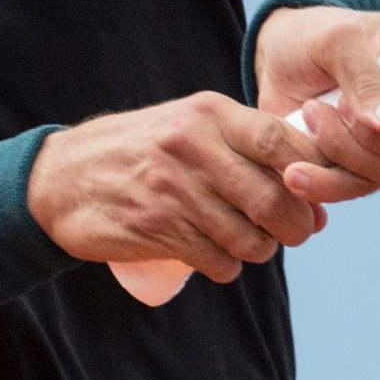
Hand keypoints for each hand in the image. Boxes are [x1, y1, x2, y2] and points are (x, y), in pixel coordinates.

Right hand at [24, 92, 331, 284]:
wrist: (63, 178)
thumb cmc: (142, 151)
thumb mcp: (189, 125)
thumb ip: (246, 148)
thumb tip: (315, 200)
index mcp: (208, 113)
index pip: (280, 138)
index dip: (311, 171)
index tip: (316, 190)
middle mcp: (193, 147)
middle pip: (273, 197)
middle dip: (296, 225)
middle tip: (293, 231)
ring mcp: (174, 190)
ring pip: (251, 238)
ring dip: (261, 249)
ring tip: (249, 240)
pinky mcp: (159, 229)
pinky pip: (219, 262)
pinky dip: (228, 266)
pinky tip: (216, 253)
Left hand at [252, 6, 379, 203]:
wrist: (279, 54)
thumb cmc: (320, 33)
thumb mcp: (340, 39)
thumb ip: (366, 76)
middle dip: (378, 138)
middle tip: (331, 104)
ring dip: (345, 153)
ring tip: (307, 114)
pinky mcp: (361, 167)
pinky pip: (355, 189)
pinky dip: (325, 184)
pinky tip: (295, 174)